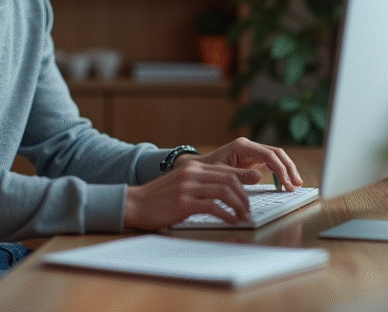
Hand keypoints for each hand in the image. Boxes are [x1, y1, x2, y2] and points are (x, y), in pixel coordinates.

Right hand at [123, 138, 303, 229]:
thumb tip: (223, 191)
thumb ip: (200, 183)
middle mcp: (192, 173)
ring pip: (224, 192)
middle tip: (249, 209)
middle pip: (229, 180)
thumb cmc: (158, 198)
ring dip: (239, 205)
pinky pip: (213, 206)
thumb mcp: (180, 184)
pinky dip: (227, 214)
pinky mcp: (184, 203)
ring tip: (243, 216)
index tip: (253, 192)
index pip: (226, 171)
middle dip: (244, 196)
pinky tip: (232, 220)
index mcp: (193, 167)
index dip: (243, 182)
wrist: (134, 204)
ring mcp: (188, 187)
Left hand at [176, 137, 303, 191]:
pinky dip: (280, 173)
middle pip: (277, 153)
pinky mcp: (254, 160)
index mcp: (242, 145)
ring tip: (295, 185)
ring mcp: (252, 152)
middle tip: (296, 185)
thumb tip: (259, 178)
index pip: (268, 154)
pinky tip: (286, 183)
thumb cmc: (206, 170)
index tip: (287, 183)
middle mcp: (249, 146)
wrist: (198, 169)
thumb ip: (239, 175)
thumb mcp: (221, 174)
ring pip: (277, 157)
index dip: (280, 169)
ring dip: (287, 170)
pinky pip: (272, 164)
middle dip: (289, 168)